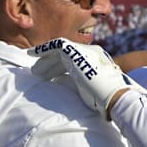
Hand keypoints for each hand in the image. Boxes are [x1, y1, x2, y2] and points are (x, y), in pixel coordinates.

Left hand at [29, 38, 146, 118]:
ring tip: (34, 71)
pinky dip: (43, 50)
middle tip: (38, 72)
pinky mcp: (76, 53)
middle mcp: (92, 52)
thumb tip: (68, 87)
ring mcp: (85, 50)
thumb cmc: (107, 99)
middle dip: (51, 64)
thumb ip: (82, 85)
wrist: (114, 96)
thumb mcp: (93, 89)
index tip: (51, 75)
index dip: (60, 67)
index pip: (75, 61)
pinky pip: (56, 46)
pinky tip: (32, 54)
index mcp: (98, 61)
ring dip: (46, 61)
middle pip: (67, 55)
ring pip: (59, 51)